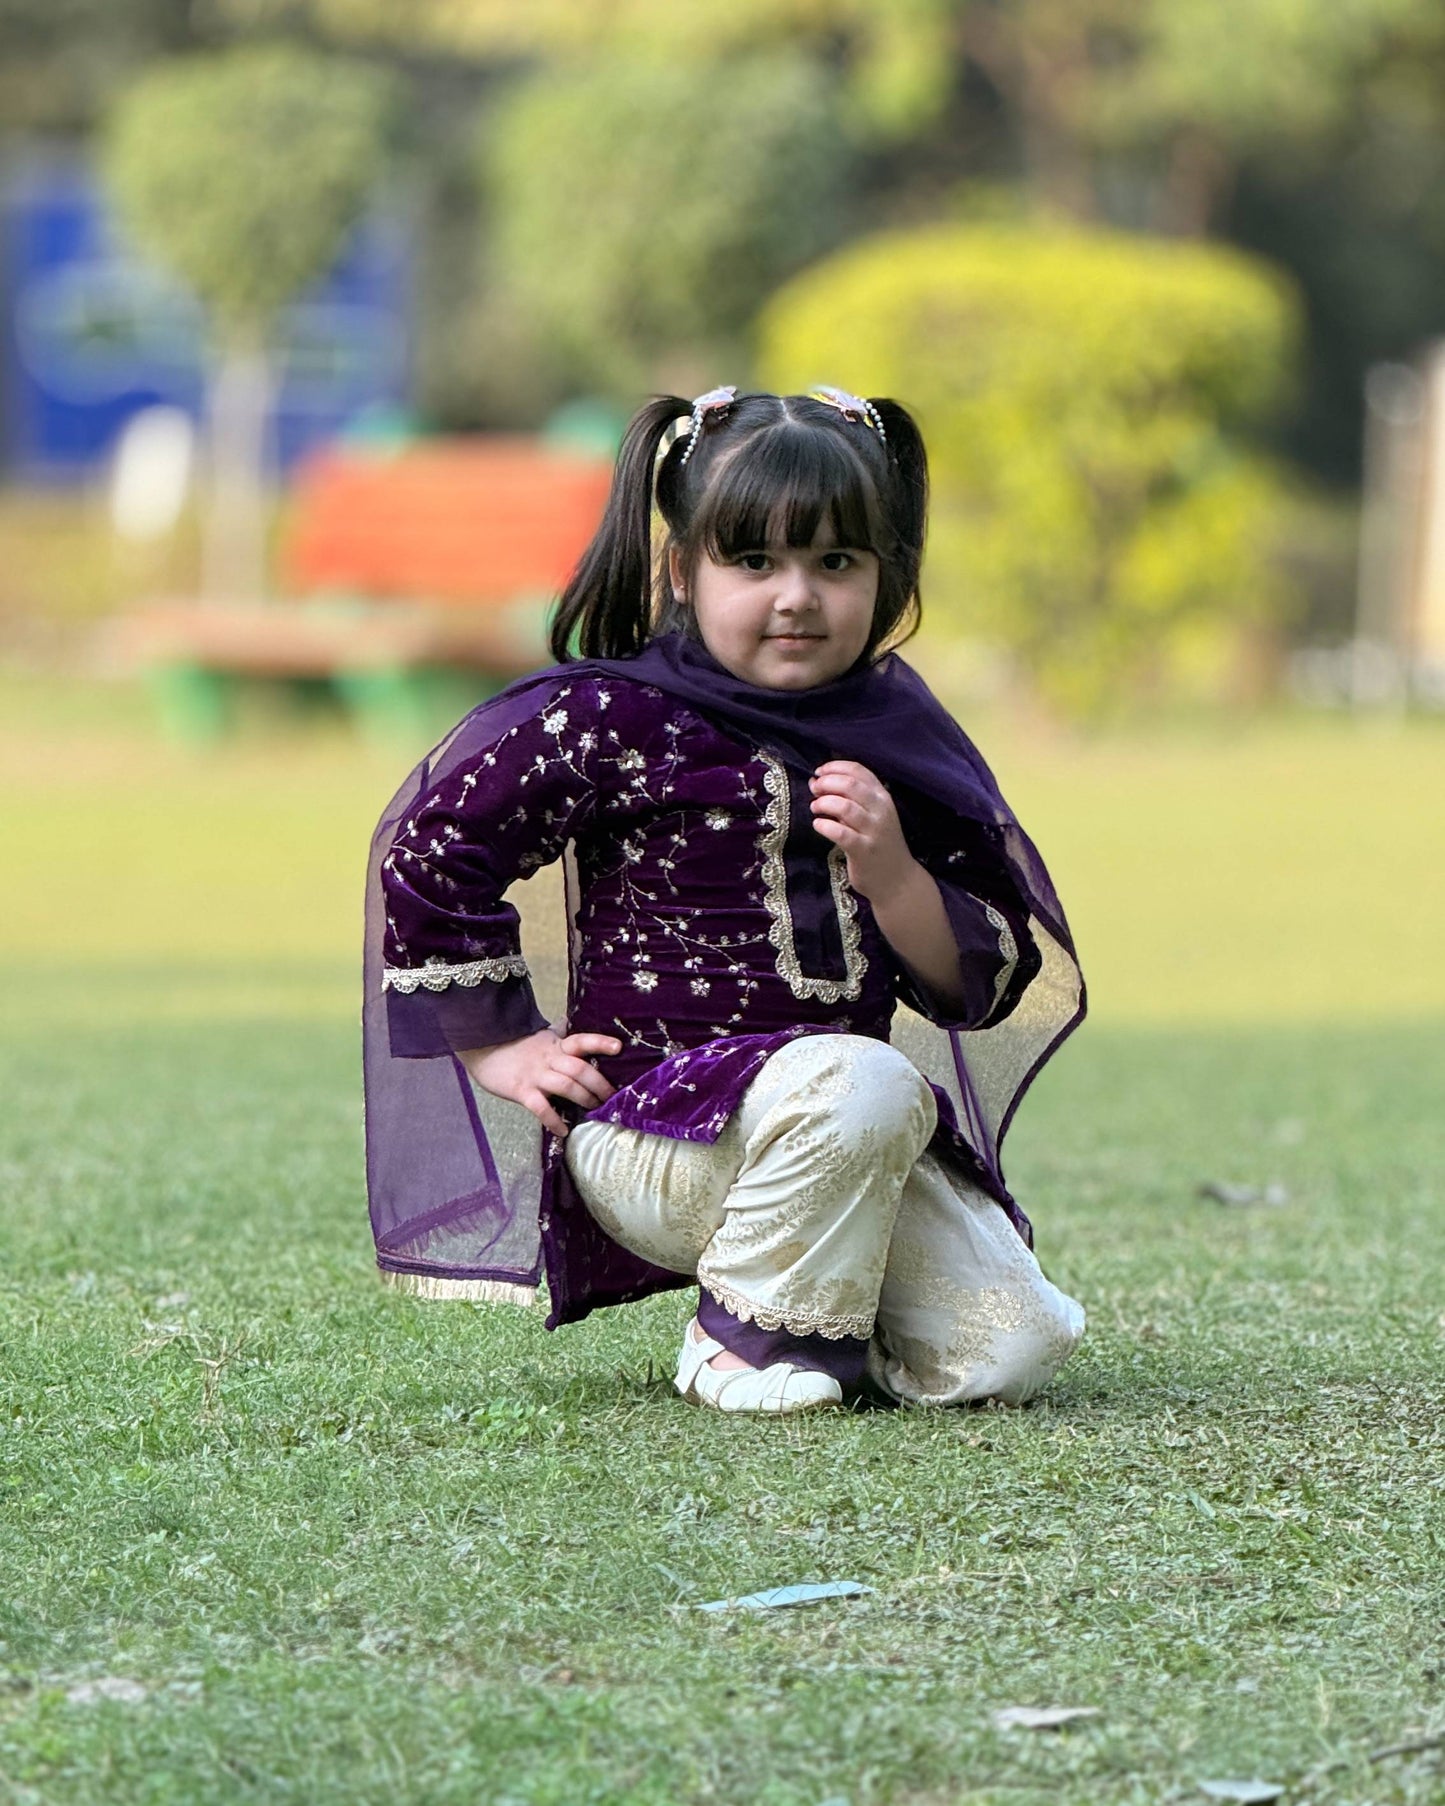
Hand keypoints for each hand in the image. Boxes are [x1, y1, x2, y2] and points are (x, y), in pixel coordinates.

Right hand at [457, 1028, 621, 1138]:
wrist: (482, 1049)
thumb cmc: (515, 1046)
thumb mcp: (540, 1036)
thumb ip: (558, 1034)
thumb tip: (571, 1021)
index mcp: (555, 1045)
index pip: (581, 1041)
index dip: (600, 1043)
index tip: (619, 1048)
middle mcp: (548, 1058)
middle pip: (580, 1068)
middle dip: (599, 1084)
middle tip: (612, 1097)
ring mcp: (535, 1075)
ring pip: (566, 1085)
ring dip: (584, 1098)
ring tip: (594, 1110)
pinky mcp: (521, 1090)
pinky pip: (540, 1107)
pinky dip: (553, 1120)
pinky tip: (563, 1130)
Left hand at [808, 760, 917, 904]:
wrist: (897, 881)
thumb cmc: (880, 845)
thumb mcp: (871, 817)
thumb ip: (848, 799)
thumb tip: (816, 782)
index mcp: (883, 797)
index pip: (859, 771)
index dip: (835, 767)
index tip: (819, 772)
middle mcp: (881, 810)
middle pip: (850, 785)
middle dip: (827, 783)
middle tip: (814, 790)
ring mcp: (874, 831)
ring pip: (844, 806)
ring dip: (824, 803)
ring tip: (815, 808)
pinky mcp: (864, 850)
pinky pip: (840, 833)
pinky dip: (824, 826)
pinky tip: (818, 826)